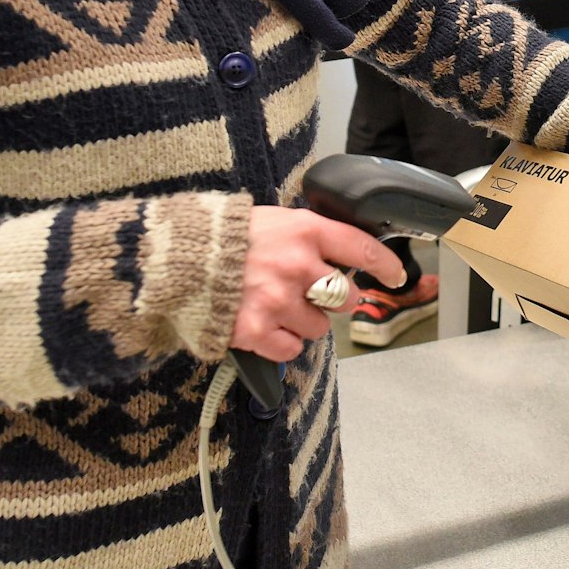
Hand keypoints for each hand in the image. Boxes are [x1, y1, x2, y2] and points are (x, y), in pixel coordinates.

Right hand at [229, 206, 405, 361]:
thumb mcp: (274, 220)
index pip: (363, 250)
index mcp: (305, 231)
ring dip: (304, 321)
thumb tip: (343, 254)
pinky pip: (291, 348)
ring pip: (320, 327)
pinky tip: (264, 324)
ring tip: (276, 305)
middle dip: (335, 300)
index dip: (386, 266)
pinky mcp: (257, 330)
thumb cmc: (224, 237)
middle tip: (310, 294)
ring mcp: (278, 300)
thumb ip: (308, 236)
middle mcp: (298, 265)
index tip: (395, 276)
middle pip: (346, 297)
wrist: (173, 259)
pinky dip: (280, 342)